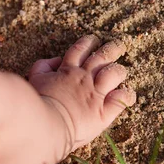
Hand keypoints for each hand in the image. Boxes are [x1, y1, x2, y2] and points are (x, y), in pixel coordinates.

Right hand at [28, 35, 135, 152]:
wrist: (43, 124)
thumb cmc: (36, 103)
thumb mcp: (35, 78)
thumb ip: (43, 66)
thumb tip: (56, 61)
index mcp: (67, 71)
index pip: (79, 51)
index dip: (87, 43)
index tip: (93, 39)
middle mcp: (84, 79)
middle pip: (102, 57)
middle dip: (111, 49)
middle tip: (118, 46)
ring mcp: (95, 94)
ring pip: (114, 73)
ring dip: (119, 70)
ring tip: (122, 70)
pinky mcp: (103, 112)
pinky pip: (121, 99)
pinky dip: (127, 95)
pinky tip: (129, 95)